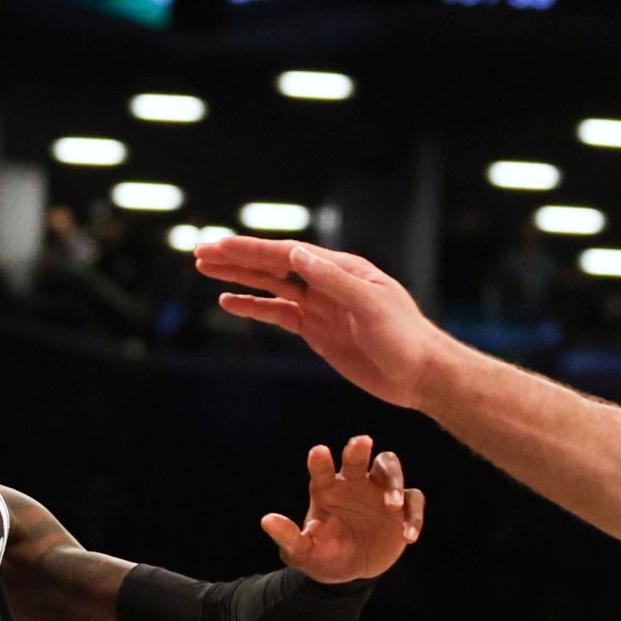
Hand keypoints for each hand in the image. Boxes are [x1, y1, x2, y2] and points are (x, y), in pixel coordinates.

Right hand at [194, 238, 450, 410]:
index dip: (251, 249)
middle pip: (272, 265)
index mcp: (340, 268)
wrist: (420, 375)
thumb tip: (296, 254)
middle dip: (236, 258)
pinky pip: (278, 315)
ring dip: (238, 278)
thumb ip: (333, 280)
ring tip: (205, 269)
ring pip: (270, 287)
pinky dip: (253, 307)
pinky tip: (229, 302)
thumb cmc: (405, 336)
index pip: (287, 253)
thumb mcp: (371, 305)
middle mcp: (325, 282)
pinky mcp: (316, 332)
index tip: (220, 246)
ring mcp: (318, 307)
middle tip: (200, 252)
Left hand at [259, 436, 425, 584]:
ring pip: (390, 467)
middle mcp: (354, 483)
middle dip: (359, 449)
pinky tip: (408, 535)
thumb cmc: (325, 555)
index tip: (319, 451)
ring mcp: (380, 492)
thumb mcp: (305, 552)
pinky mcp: (401, 508)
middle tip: (363, 442)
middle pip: (359, 456)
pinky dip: (413, 514)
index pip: (322, 470)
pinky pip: (413, 500)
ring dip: (392, 481)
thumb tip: (266, 520)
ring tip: (391, 506)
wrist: (353, 570)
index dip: (320, 461)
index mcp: (327, 489)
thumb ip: (288, 537)